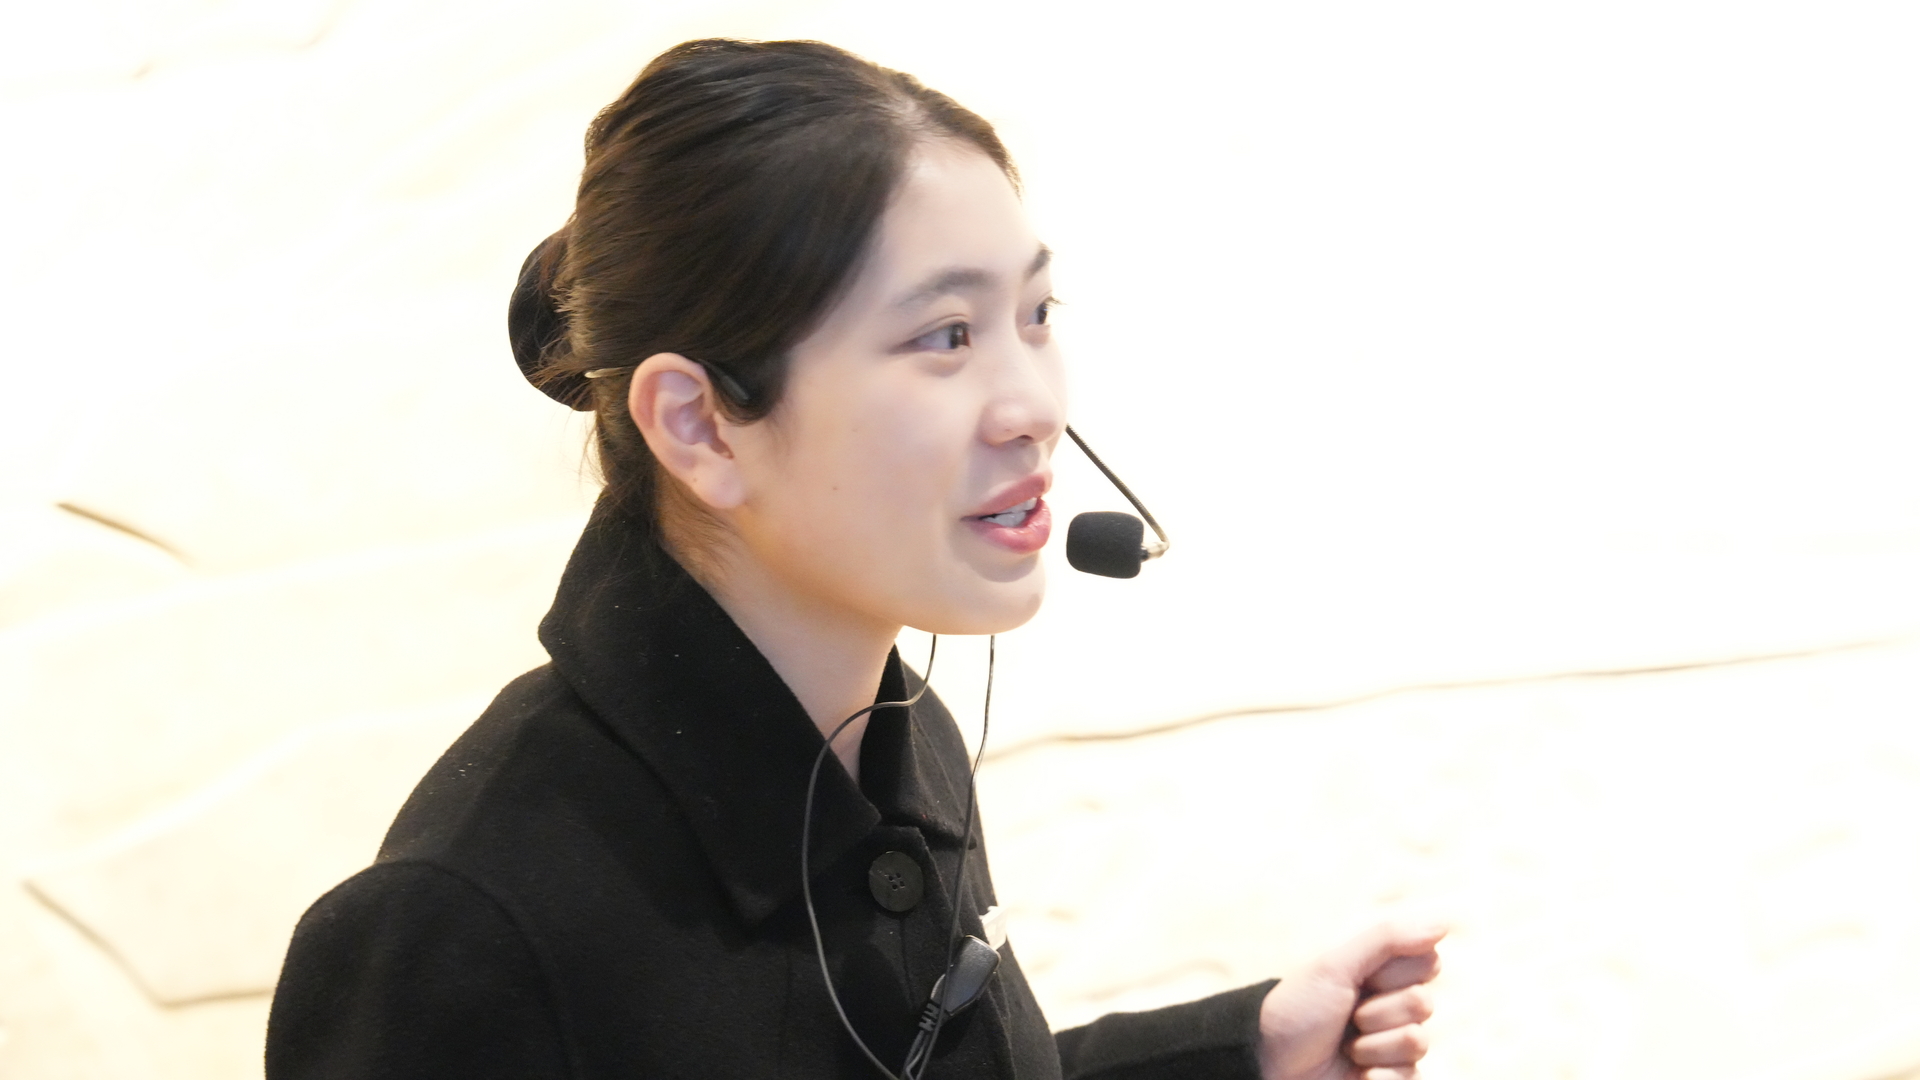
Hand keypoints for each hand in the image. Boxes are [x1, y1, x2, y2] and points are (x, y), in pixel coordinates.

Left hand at [1255, 921, 1446, 1079]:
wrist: (1269, 1063)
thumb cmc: (1298, 1010)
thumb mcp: (1336, 966)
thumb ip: (1388, 938)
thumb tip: (1444, 922)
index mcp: (1381, 972)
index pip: (1428, 962)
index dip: (1394, 972)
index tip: (1360, 977)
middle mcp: (1392, 1006)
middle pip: (1424, 1003)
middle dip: (1378, 1012)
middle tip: (1347, 1016)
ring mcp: (1393, 1044)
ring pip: (1419, 1042)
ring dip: (1374, 1045)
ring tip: (1346, 1046)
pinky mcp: (1393, 1077)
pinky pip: (1411, 1076)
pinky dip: (1378, 1076)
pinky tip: (1356, 1073)